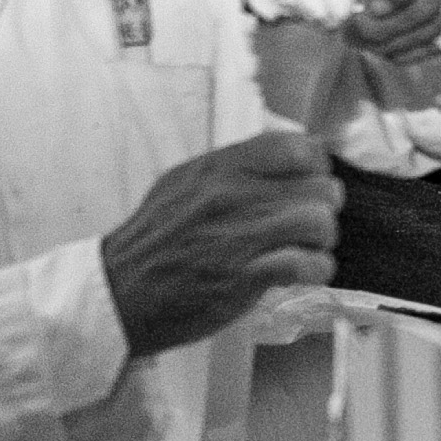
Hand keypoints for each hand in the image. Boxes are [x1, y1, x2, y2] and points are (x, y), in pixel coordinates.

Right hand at [102, 132, 342, 355]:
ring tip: (305, 251)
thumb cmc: (155, 241)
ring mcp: (239, 235)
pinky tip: (300, 273)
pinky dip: (314, 270)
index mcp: (218, 168)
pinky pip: (307, 263)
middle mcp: (232, 194)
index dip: (314, 167)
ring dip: (320, 241)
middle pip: (319, 186)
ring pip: (318, 222)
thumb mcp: (184, 184)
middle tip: (306, 227)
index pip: (296, 147)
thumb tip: (287, 156)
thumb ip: (233, 169)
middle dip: (322, 208)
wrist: (119, 293)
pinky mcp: (244, 277)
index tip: (306, 185)